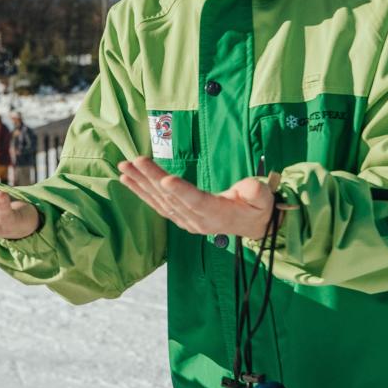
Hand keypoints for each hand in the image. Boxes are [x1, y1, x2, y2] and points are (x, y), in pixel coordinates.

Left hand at [117, 157, 280, 238]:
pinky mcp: (179, 217)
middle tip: (135, 161)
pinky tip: (128, 180)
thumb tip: (250, 188)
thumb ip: (257, 193)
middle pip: (172, 197)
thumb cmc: (256, 207)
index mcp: (217, 214)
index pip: (197, 201)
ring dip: (140, 183)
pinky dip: (141, 192)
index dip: (181, 191)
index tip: (165, 180)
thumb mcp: (263, 199)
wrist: (251, 225)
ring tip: (124, 168)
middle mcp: (197, 220)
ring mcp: (185, 220)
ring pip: (160, 200)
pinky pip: (157, 204)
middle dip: (151, 178)